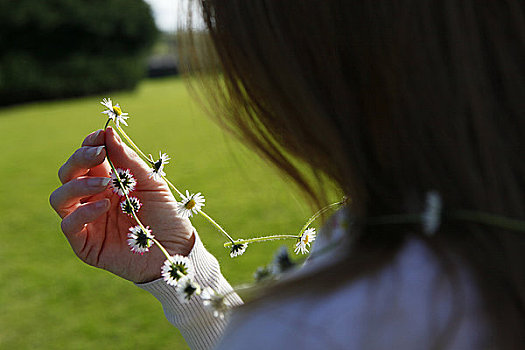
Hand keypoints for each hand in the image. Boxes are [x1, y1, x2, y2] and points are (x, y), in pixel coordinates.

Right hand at [50, 127, 194, 282]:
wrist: (176, 250)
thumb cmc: (167, 217)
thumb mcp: (151, 184)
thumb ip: (128, 162)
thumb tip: (108, 132)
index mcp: (108, 183)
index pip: (87, 159)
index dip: (89, 145)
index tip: (100, 135)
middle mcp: (93, 199)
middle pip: (68, 174)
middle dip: (80, 159)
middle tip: (99, 153)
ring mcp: (87, 222)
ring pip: (60, 197)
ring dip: (77, 184)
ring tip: (104, 182)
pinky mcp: (86, 245)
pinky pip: (69, 224)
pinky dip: (83, 212)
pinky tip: (105, 205)